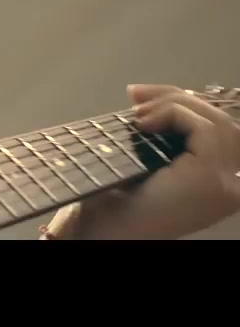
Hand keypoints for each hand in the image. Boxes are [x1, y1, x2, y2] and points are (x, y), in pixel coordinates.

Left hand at [56, 84, 239, 238]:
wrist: (100, 233)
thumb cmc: (110, 205)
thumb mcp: (138, 161)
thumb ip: (154, 135)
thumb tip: (141, 96)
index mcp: (215, 183)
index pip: (214, 131)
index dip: (181, 105)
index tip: (138, 96)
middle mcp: (229, 187)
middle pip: (220, 122)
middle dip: (175, 97)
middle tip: (134, 93)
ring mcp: (224, 185)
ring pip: (217, 121)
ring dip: (173, 105)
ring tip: (137, 113)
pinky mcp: (210, 178)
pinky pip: (205, 128)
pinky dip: (173, 114)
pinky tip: (143, 123)